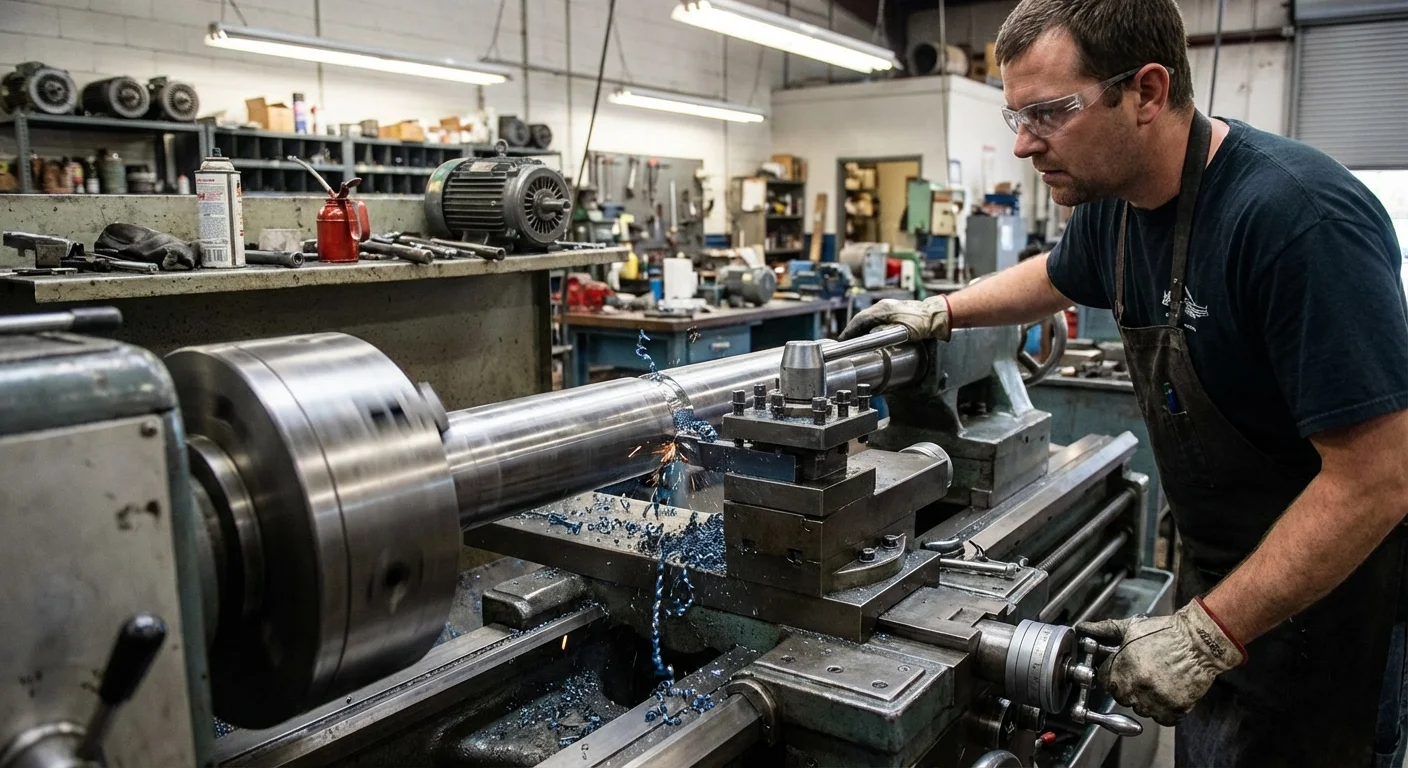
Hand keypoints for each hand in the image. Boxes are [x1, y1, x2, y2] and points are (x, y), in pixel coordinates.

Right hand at [838, 295, 951, 341]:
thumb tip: (869, 340)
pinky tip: (869, 334)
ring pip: (868, 318)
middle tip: (845, 342)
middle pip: (861, 319)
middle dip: (852, 330)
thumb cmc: (924, 322)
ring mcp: (888, 307)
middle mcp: (883, 306)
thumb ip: (886, 334)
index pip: (860, 320)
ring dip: (860, 329)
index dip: (849, 331)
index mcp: (883, 310)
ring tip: (854, 340)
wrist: (937, 314)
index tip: (842, 340)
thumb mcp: (904, 331)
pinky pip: (875, 318)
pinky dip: (868, 327)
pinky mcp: (893, 311)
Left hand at [1076, 597, 1245, 725]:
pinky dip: (1164, 711)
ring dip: (1145, 700)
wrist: (1200, 641)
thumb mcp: (1131, 627)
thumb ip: (1104, 630)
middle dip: (1127, 688)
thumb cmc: (1166, 632)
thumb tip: (1083, 628)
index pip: (1104, 682)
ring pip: (1140, 709)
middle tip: (1141, 676)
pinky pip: (1161, 719)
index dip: (1111, 675)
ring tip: (1157, 682)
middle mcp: (1137, 686)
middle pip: (1121, 697)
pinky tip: (1167, 694)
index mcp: (1123, 667)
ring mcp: (1156, 699)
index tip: (1120, 672)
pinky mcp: (1175, 708)